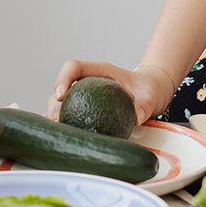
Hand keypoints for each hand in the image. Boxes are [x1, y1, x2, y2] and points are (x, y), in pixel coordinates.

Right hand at [47, 60, 175, 123]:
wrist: (151, 92)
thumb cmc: (147, 90)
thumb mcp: (149, 97)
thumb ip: (144, 106)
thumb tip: (136, 118)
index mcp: (100, 71)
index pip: (74, 67)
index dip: (63, 79)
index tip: (61, 96)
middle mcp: (88, 81)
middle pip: (62, 87)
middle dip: (55, 104)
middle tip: (58, 122)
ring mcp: (85, 94)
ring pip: (60, 102)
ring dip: (56, 116)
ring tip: (59, 133)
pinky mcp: (85, 107)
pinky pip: (69, 114)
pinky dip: (64, 125)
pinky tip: (64, 139)